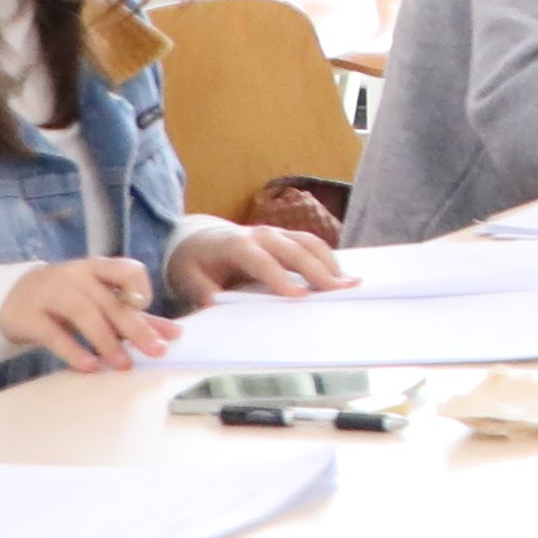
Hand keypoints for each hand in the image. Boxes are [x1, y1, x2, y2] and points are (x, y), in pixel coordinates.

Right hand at [0, 257, 176, 371]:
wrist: (10, 297)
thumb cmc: (66, 299)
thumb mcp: (98, 299)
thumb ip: (134, 314)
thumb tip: (174, 334)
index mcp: (97, 268)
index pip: (127, 269)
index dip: (141, 289)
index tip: (147, 311)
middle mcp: (75, 276)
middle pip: (110, 300)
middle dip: (136, 327)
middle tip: (156, 352)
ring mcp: (50, 294)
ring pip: (83, 314)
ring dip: (106, 341)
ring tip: (123, 365)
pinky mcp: (29, 316)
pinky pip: (53, 334)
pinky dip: (73, 351)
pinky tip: (90, 367)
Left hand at [169, 219, 349, 306]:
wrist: (198, 239)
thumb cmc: (194, 263)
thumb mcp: (187, 278)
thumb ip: (202, 290)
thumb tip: (214, 304)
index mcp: (236, 244)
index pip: (262, 261)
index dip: (281, 278)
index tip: (300, 296)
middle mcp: (260, 234)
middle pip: (295, 250)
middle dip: (318, 271)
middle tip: (339, 291)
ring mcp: (277, 233)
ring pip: (309, 243)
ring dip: (330, 264)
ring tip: (349, 284)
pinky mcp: (287, 237)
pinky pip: (312, 245)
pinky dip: (329, 260)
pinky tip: (340, 277)